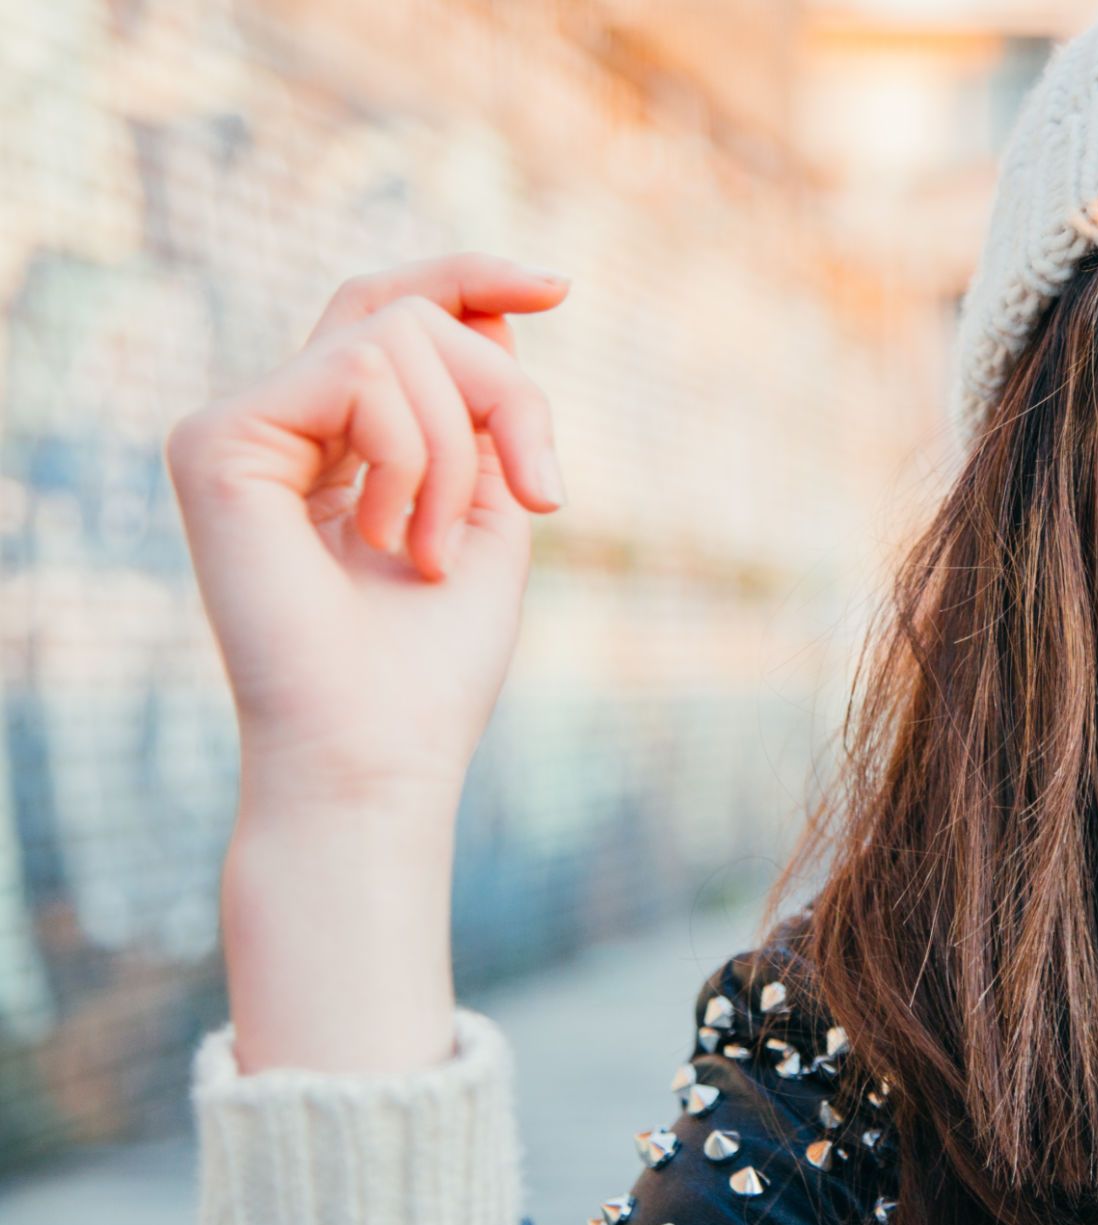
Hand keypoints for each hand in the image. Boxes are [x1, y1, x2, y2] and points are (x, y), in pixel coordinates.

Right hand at [165, 251, 569, 804]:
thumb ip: (484, 410)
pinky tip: (392, 541)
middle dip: (503, 390)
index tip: (558, 287)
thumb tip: (493, 309)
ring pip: (394, 335)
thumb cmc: (433, 662)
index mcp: (338, 443)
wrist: (377, 749)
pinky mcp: (216, 439)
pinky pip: (359, 370)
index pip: (392, 314)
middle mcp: (281, 427)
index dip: (471, 280)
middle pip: (407, 313)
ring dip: (460, 450)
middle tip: (538, 493)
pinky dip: (413, 456)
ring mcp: (240, 429)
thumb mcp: (491, 509)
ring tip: (434, 552)